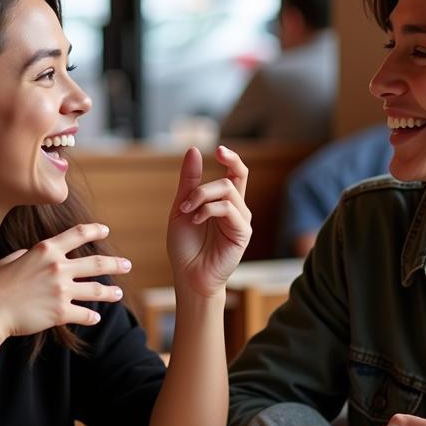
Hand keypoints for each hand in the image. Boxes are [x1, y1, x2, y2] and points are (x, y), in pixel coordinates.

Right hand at [0, 223, 131, 340]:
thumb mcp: (12, 259)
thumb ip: (30, 255)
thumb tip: (38, 255)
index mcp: (46, 250)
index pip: (78, 234)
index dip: (95, 230)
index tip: (105, 231)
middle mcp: (58, 267)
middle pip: (96, 264)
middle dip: (115, 264)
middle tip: (127, 265)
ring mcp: (61, 290)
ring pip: (96, 290)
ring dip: (110, 293)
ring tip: (118, 294)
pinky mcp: (60, 313)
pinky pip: (85, 314)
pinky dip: (92, 316)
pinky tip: (96, 317)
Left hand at [167, 145, 251, 297]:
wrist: (188, 276)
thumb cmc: (185, 246)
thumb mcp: (182, 208)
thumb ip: (189, 182)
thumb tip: (194, 150)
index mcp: (223, 202)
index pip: (236, 173)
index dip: (232, 158)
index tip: (219, 148)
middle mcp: (236, 209)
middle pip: (237, 176)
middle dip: (217, 174)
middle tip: (195, 187)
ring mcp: (241, 221)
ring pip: (228, 190)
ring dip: (202, 196)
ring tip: (187, 212)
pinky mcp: (242, 233)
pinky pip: (229, 209)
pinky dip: (208, 209)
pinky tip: (195, 220)